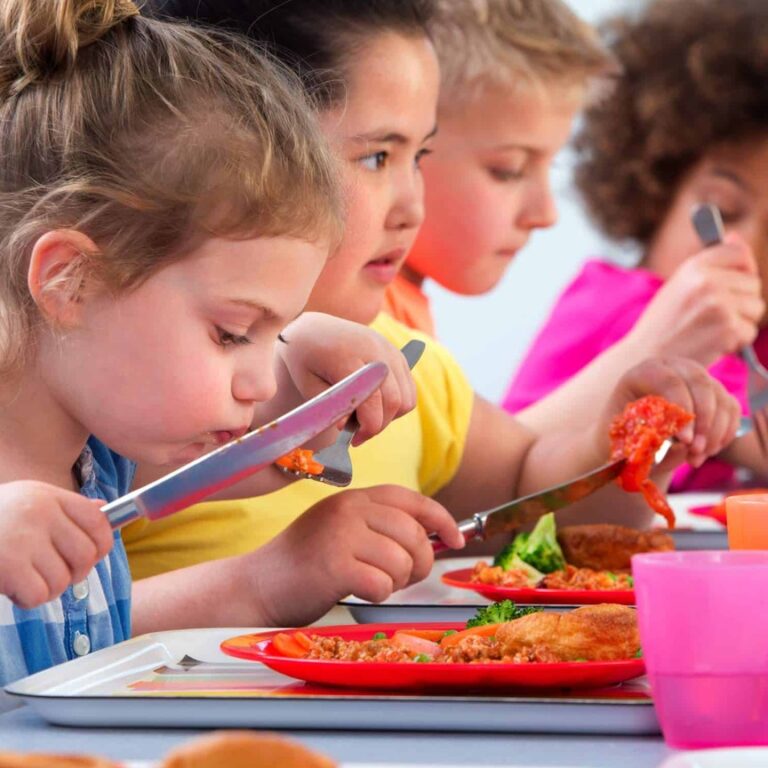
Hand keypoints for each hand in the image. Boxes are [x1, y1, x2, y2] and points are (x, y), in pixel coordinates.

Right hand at [0, 481, 113, 608]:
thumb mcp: (28, 502)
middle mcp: (40, 512)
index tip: (87, 558)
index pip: (99, 521)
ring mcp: (24, 537)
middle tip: (48, 574)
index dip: (100, 546)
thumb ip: (64, 510)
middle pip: (86, 555)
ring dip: (45, 588)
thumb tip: (103, 512)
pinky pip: (39, 594)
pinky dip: (28, 599)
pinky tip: (12, 588)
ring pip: (63, 580)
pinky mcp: (8, 564)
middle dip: (72, 573)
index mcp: (48, 496)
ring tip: (23, 578)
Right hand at [250, 485, 463, 626]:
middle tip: (403, 578)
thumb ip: (380, 526)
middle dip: (420, 563)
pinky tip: (357, 591)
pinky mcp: (333, 565)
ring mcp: (340, 535)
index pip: (412, 500)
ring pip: (402, 561)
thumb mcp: (342, 529)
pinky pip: (382, 584)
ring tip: (374, 583)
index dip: (441, 520)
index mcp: (354, 498)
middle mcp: (348, 509)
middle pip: (414, 534)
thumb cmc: (305, 563)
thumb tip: (435, 537)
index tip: (455, 539)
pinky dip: (377, 595)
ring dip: (397, 582)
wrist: (257, 585)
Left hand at [273, 312, 416, 443]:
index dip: (367, 428)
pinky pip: (409, 389)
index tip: (353, 440)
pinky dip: (396, 405)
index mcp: (348, 357)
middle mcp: (375, 350)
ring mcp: (389, 351)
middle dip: (378, 426)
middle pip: (394, 401)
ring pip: (406, 398)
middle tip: (358, 435)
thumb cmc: (305, 359)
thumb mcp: (307, 384)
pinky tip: (375, 407)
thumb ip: (329, 407)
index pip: (372, 401)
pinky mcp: (397, 354)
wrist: (313, 329)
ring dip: (389, 416)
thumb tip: (346, 427)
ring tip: (365, 419)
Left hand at [602, 357, 740, 469]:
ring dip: (714, 432)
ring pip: (720, 398)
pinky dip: (724, 433)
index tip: (685, 441)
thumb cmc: (624, 434)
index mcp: (644, 372)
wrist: (632, 434)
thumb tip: (681, 445)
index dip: (682, 409)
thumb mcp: (626, 436)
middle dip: (703, 421)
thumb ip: (648, 437)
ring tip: (695, 458)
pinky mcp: (714, 392)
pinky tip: (706, 451)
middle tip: (695, 450)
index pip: (669, 381)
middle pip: (700, 383)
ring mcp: (697, 378)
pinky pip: (731, 409)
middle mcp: (673, 367)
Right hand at [627, 235, 763, 365]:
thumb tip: (736, 237)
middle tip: (714, 316)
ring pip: (756, 307)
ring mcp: (719, 305)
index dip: (743, 268)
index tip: (736, 281)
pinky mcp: (727, 329)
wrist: (645, 358)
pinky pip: (750, 331)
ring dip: (741, 321)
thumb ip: (709, 264)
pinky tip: (712, 343)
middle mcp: (707, 282)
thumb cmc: (663, 323)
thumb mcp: (679, 284)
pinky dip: (736, 341)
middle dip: (742, 301)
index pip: (738, 253)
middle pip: (753, 283)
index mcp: (694, 267)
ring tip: (712, 329)